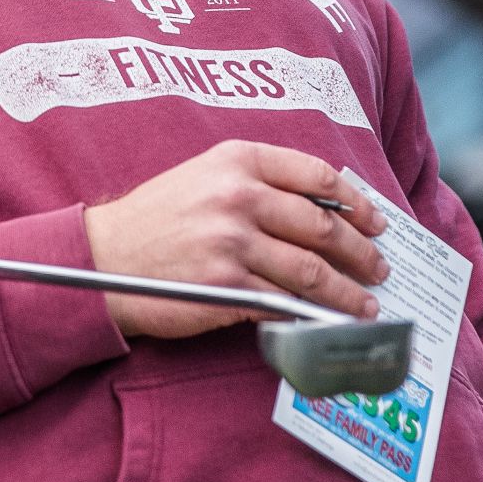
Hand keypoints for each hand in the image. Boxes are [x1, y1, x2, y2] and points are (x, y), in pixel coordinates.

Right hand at [82, 140, 387, 337]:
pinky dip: (313, 315)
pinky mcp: (225, 285)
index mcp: (238, 160)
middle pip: (323, 225)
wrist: (103, 256)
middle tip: (378, 269)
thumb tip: (323, 208)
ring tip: (366, 304)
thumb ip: (257, 182)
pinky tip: (327, 321)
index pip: (317, 176)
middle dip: (361, 252)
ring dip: (348, 292)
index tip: (376, 222)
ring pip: (312, 269)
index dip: (356, 202)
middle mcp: (238, 195)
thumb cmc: (156, 218)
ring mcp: (232, 241)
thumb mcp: (204, 176)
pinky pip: (284, 301)